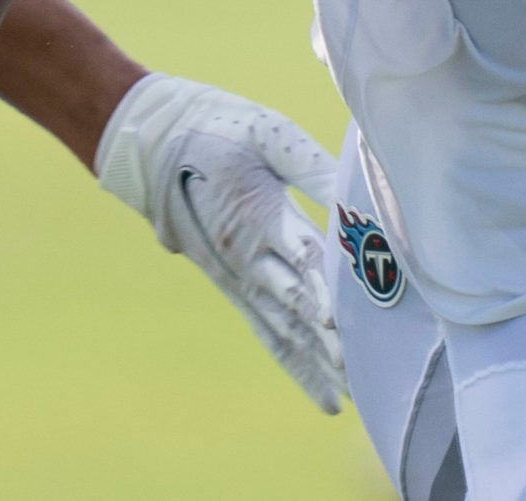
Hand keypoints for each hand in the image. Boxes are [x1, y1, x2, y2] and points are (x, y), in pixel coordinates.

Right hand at [95, 73, 345, 412]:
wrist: (156, 144)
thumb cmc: (222, 129)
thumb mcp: (268, 133)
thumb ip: (313, 167)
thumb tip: (356, 195)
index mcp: (259, 213)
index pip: (300, 256)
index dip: (322, 288)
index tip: (344, 320)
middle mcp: (249, 256)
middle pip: (297, 304)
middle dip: (332, 339)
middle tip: (370, 372)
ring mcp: (241, 277)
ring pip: (288, 331)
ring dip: (321, 361)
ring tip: (359, 394)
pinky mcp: (236, 288)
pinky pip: (271, 335)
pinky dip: (299, 366)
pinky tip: (326, 396)